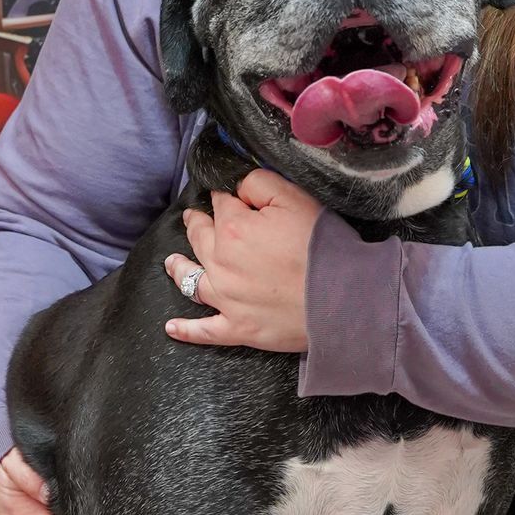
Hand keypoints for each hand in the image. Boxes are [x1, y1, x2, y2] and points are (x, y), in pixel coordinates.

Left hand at [164, 169, 319, 352]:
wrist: (343, 298)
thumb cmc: (322, 246)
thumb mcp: (294, 198)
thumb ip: (258, 184)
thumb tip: (236, 187)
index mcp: (233, 229)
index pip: (220, 205)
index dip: (223, 197)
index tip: (223, 195)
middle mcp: (221, 264)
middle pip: (200, 239)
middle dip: (196, 225)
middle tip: (193, 219)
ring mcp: (226, 299)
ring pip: (192, 280)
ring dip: (179, 269)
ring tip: (171, 263)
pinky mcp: (237, 329)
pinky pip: (204, 330)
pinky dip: (186, 329)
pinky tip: (171, 327)